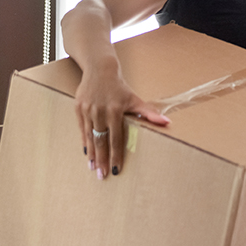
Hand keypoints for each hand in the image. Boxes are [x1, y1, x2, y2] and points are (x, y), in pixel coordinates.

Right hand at [75, 59, 169, 178]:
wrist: (100, 70)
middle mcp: (100, 112)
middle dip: (102, 160)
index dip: (116, 155)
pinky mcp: (78, 109)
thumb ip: (149, 112)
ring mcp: (88, 110)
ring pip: (90, 137)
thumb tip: (167, 122)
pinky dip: (84, 141)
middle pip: (101, 141)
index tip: (116, 169)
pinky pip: (81, 129)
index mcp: (115, 111)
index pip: (116, 138)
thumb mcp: (135, 99)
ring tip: (93, 168)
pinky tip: (86, 152)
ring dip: (91, 154)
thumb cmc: (120, 87)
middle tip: (102, 175)